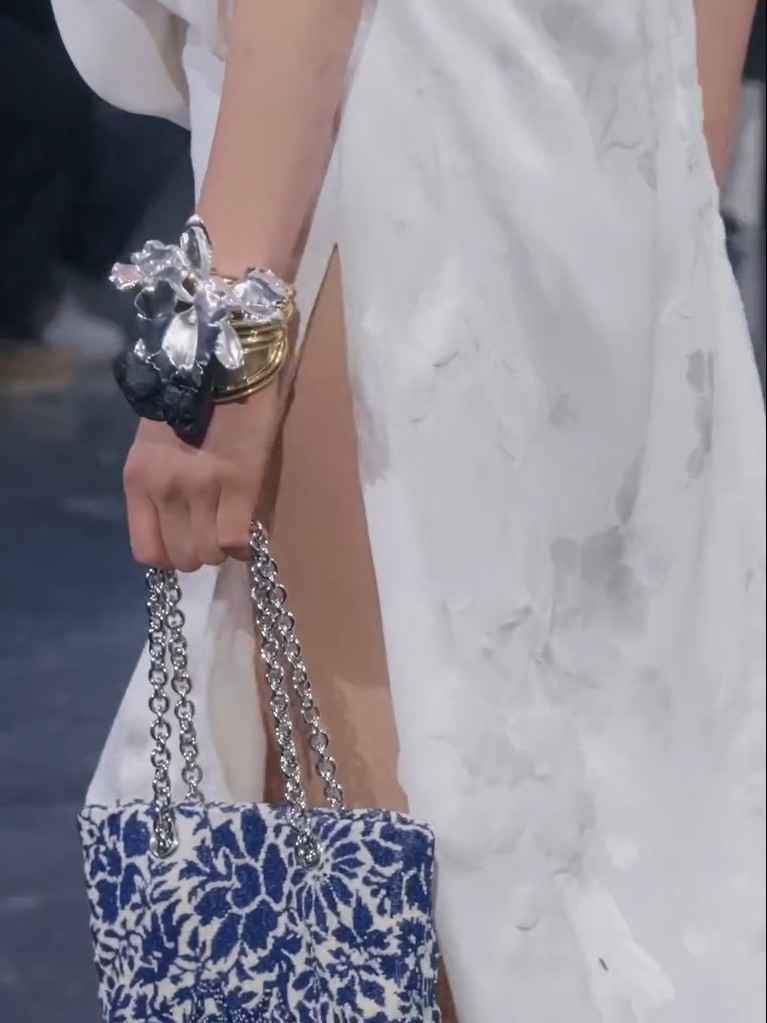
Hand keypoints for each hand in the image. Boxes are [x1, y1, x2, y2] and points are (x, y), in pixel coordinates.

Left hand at [123, 385, 284, 570]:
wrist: (221, 355)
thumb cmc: (188, 395)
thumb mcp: (154, 442)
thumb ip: (159, 481)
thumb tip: (177, 519)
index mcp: (139, 478)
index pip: (147, 551)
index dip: (171, 555)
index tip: (187, 539)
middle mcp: (164, 488)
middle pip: (183, 557)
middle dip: (201, 553)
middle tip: (213, 531)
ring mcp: (201, 487)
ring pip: (210, 553)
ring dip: (223, 549)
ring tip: (231, 527)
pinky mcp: (240, 481)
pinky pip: (235, 539)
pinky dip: (244, 545)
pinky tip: (248, 533)